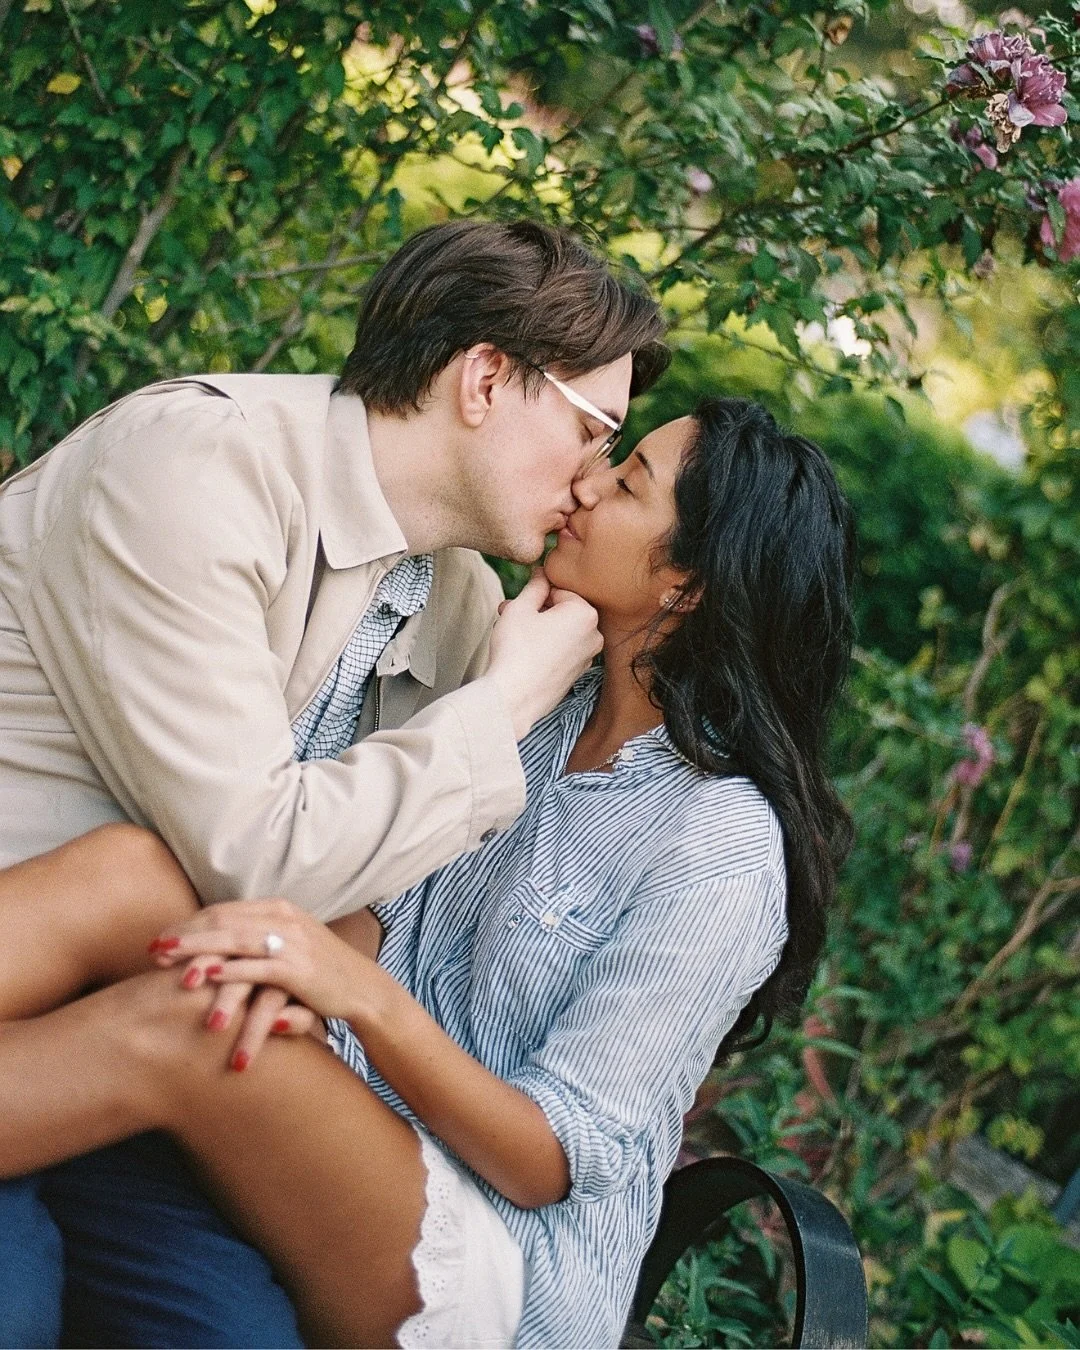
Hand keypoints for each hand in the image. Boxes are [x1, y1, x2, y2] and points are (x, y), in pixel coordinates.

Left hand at [151, 899, 376, 1065]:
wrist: (364, 990)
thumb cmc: (319, 974)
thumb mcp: (288, 947)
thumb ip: (257, 939)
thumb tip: (215, 945)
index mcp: (278, 909)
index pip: (224, 911)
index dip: (189, 924)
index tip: (161, 939)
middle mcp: (284, 919)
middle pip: (224, 921)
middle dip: (186, 935)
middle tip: (153, 949)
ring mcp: (293, 942)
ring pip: (235, 940)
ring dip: (197, 949)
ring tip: (168, 960)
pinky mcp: (300, 969)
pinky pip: (257, 967)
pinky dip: (228, 969)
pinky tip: (204, 975)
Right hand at [485, 571, 601, 738]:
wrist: (513, 698)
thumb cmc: (516, 650)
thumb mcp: (520, 607)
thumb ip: (535, 585)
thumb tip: (543, 573)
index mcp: (586, 613)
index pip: (558, 590)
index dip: (535, 594)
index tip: (518, 601)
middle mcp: (594, 635)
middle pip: (562, 611)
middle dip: (536, 610)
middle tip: (509, 613)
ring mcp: (588, 657)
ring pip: (561, 631)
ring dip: (538, 628)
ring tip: (511, 632)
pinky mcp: (577, 674)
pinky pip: (562, 651)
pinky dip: (545, 647)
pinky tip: (524, 652)